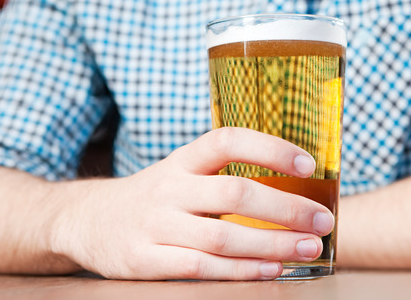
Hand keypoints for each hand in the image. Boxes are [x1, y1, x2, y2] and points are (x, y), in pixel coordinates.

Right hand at [51, 127, 334, 279]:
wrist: (86, 221)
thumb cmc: (154, 197)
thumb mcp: (181, 173)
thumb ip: (223, 176)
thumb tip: (295, 186)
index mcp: (182, 160)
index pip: (227, 140)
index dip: (270, 148)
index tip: (309, 164)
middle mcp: (169, 188)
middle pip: (234, 192)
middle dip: (286, 208)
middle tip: (323, 220)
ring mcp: (155, 225)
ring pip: (222, 235)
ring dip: (272, 244)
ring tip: (308, 248)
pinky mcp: (144, 261)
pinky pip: (201, 267)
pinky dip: (241, 270)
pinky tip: (271, 269)